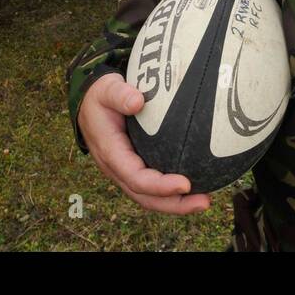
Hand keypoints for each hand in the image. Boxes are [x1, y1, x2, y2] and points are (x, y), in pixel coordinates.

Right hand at [78, 73, 210, 213]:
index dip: (159, 186)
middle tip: (204, 202)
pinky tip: (196, 186)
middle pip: (145, 197)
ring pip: (149, 197)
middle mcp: (117, 169)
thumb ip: (119, 94)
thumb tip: (137, 102)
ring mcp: (125, 172)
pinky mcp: (135, 168)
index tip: (185, 184)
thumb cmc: (101, 96)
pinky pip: (153, 187)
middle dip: (174, 204)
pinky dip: (172, 193)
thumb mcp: (106, 89)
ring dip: (176, 204)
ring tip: (204, 201)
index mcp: (110, 153)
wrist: (90, 104)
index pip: (135, 177)